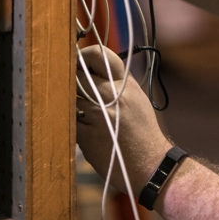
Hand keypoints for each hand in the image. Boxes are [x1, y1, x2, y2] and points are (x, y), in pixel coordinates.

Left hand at [76, 44, 172, 194]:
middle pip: (76, 73)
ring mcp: (97, 114)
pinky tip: (80, 127)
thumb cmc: (142, 132)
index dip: (82, 54)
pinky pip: (68, 119)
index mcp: (125, 83)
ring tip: (76, 109)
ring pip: (69, 96)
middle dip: (69, 78)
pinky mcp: (86, 135)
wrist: (151, 166)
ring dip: (67, 101)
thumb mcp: (135, 99)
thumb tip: (89, 68)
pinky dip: (69, 121)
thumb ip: (115, 82)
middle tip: (67, 84)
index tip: (76, 60)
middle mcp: (111, 95)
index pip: (98, 54)